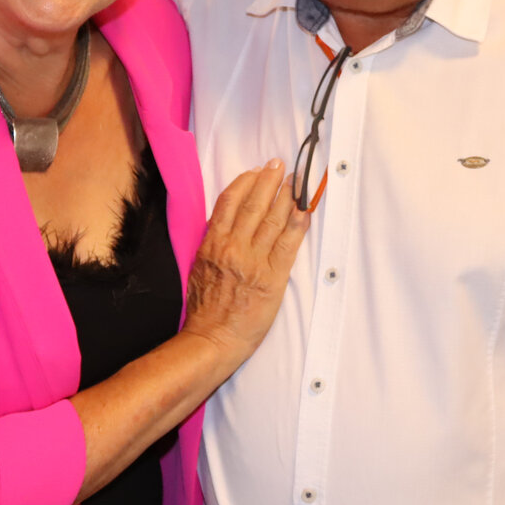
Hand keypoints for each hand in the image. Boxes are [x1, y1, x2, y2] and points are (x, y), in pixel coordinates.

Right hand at [183, 159, 308, 366]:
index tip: (255, 171)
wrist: (213, 339)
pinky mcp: (272, 277)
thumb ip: (212, 244)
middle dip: (268, 180)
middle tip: (279, 164)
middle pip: (253, 204)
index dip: (245, 183)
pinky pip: (288, 243)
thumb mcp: (199, 268)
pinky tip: (305, 209)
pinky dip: (298, 223)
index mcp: (212, 244)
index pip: (229, 202)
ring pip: (272, 219)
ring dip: (287, 195)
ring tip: (296, 180)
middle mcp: (232, 248)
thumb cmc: (205, 308)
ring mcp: (253, 261)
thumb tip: (224, 224)